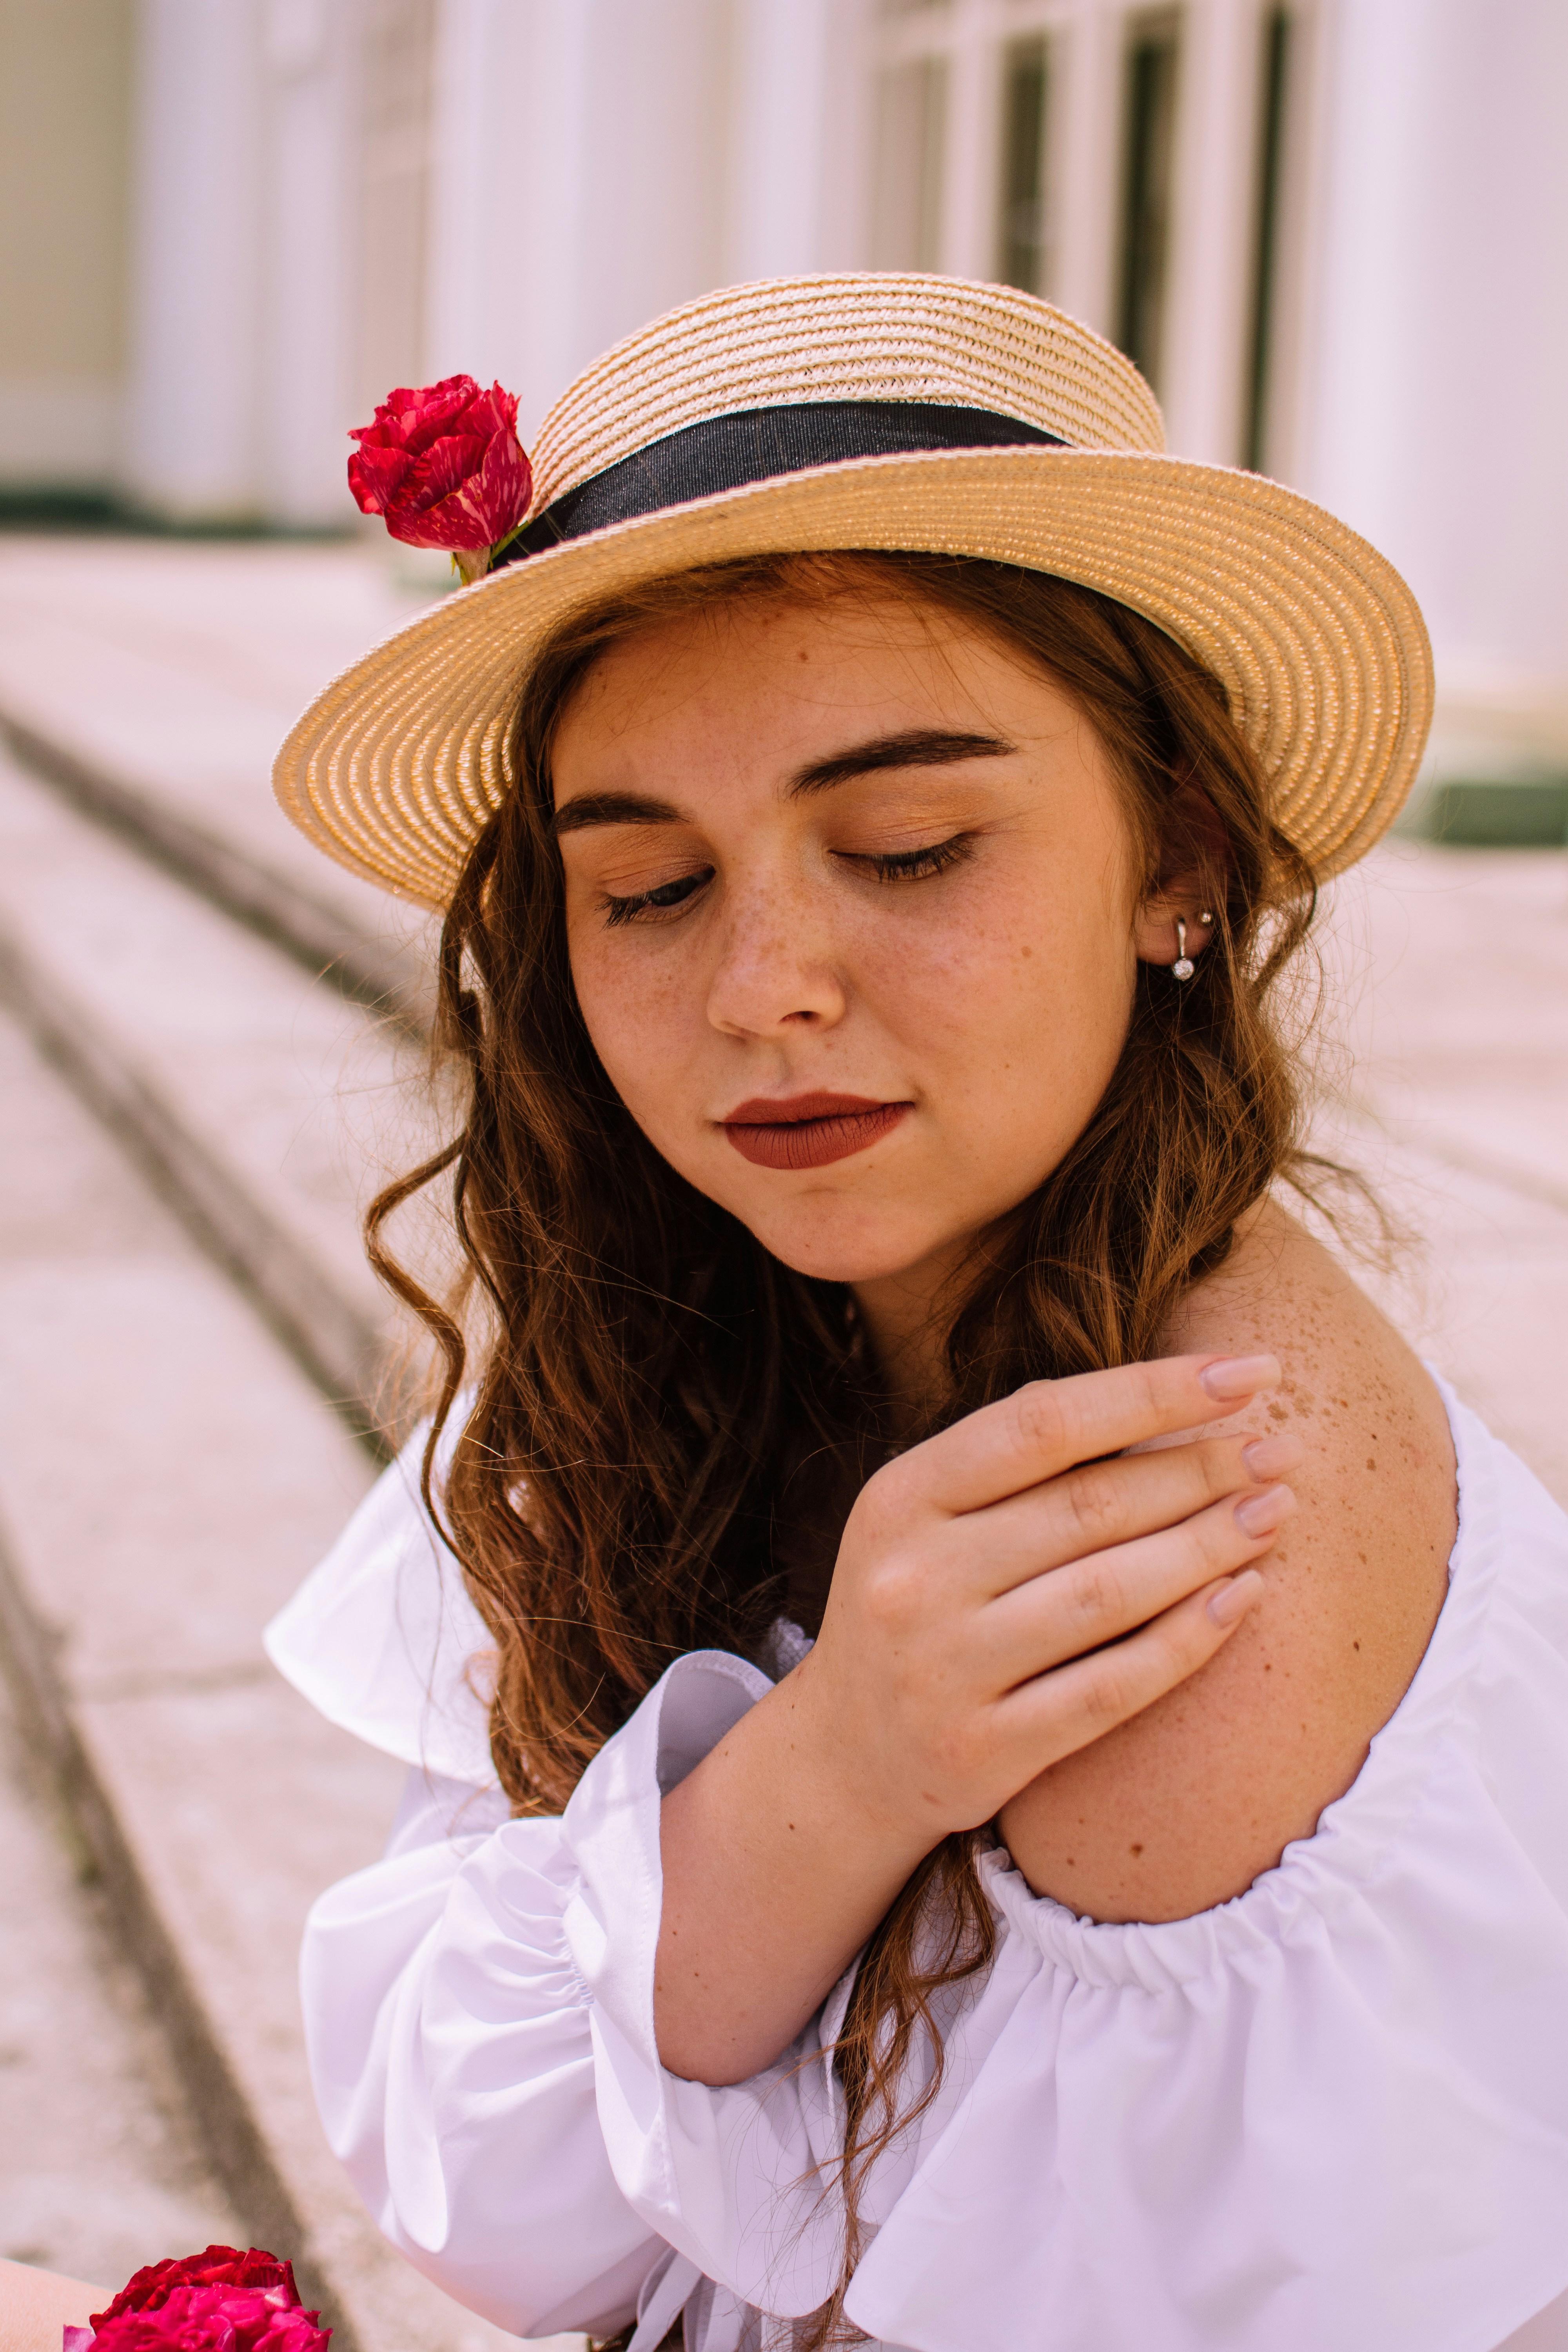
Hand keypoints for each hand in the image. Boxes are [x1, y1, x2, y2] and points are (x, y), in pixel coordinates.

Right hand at [796, 1353, 1294, 1845]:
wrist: (847, 1759)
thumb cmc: (919, 1607)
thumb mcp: (929, 1518)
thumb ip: (1019, 1462)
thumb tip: (1162, 1396)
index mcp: (901, 1496)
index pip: (1045, 1421)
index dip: (1155, 1389)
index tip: (1251, 1369)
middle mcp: (914, 1577)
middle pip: (1089, 1506)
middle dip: (1202, 1469)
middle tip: (1279, 1450)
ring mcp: (944, 1669)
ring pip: (1109, 1594)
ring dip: (1210, 1546)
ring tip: (1275, 1511)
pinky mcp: (982, 1751)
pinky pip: (1111, 1688)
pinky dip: (1188, 1639)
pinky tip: (1241, 1597)